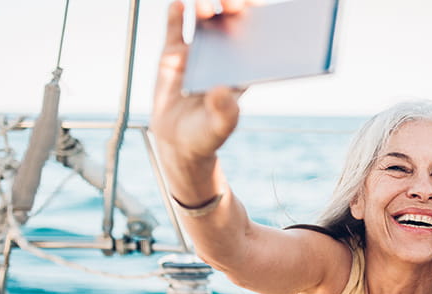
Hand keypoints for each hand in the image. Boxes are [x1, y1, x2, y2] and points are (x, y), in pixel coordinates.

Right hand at [151, 1, 244, 164]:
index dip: (258, 18)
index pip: (255, 35)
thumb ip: (224, 111)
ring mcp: (197, 51)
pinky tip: (179, 5)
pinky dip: (176, 14)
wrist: (179, 142)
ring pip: (203, 18)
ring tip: (205, 7)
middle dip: (234, 5)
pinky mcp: (173, 54)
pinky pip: (175, 28)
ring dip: (205, 5)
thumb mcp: (219, 127)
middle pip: (230, 19)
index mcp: (242, 67)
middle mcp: (222, 54)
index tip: (257, 9)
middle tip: (233, 4)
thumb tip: (222, 91)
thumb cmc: (207, 134)